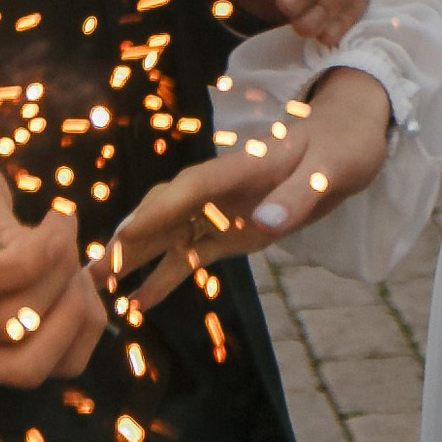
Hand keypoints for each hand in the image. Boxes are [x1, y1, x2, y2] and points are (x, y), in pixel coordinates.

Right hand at [0, 147, 103, 387]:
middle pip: (7, 324)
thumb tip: (56, 248)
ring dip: (71, 310)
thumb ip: (0, 223)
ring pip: (31, 366)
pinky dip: (81, 326)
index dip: (33, 254)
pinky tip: (80, 283)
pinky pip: (53, 366)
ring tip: (73, 263)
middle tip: (66, 234)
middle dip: (57, 275)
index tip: (60, 218)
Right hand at [98, 67, 391, 310]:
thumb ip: (299, 195)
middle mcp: (224, 188)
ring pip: (169, 235)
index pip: (196, 186)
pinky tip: (139, 302)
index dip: (161, 209)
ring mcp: (224, 210)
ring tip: (96, 288)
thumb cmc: (343, 145)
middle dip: (130, 238)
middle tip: (91, 269)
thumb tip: (265, 225)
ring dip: (134, 259)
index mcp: (247, 165)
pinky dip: (165, 277)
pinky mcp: (231, 232)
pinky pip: (191, 255)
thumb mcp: (334, 168)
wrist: (350, 138)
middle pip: (168, 210)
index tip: (127, 233)